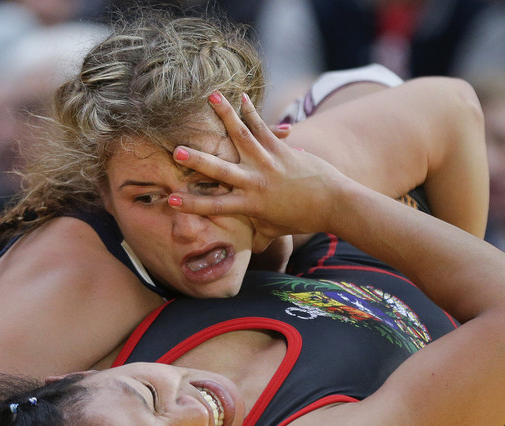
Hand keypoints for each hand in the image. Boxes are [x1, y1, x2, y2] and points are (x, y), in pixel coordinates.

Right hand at [169, 92, 349, 249]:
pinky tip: (241, 96)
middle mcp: (256, 182)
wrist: (334, 203)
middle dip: (197, 160)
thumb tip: (250, 249)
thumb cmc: (303, 219)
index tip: (170, 200)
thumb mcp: (277, 230)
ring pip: (241, 136)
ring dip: (225, 115)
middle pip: (221, 170)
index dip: (191, 204)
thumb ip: (259, 236)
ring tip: (210, 97)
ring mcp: (268, 162)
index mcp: (251, 204)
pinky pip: (263, 127)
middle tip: (176, 151)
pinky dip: (251, 111)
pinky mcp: (281, 149)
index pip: (215, 206)